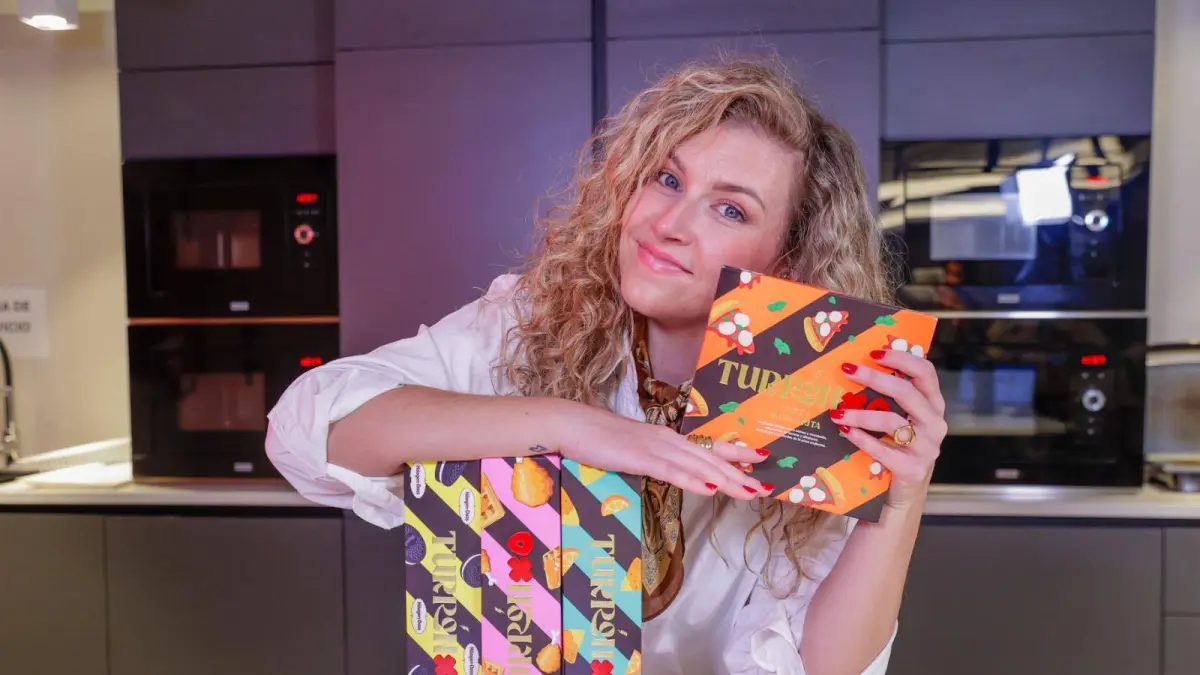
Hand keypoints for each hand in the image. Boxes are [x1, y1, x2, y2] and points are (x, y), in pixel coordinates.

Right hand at [550, 402, 771, 500]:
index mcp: (668, 438)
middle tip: (767, 484)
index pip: (708, 446)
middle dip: (741, 472)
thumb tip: (673, 470)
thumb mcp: (634, 450)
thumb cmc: (600, 438)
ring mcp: (656, 448)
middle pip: (711, 458)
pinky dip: (694, 482)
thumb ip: (656, 459)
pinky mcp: (641, 458)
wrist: (574, 424)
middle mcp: (669, 439)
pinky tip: (711, 490)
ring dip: (727, 480)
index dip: (736, 452)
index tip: (760, 459)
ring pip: (699, 466)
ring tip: (750, 491)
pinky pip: (672, 473)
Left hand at [831, 349, 947, 510]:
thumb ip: (891, 397)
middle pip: (906, 392)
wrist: (904, 495)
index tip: (874, 352)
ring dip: (860, 412)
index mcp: (934, 405)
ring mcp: (927, 448)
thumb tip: (857, 367)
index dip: (901, 358)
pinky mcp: (912, 469)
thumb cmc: (898, 449)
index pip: (925, 372)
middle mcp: (935, 424)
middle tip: (847, 370)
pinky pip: (882, 449)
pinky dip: (861, 438)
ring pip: (891, 421)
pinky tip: (845, 431)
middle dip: (874, 378)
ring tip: (837, 410)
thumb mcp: (902, 420)